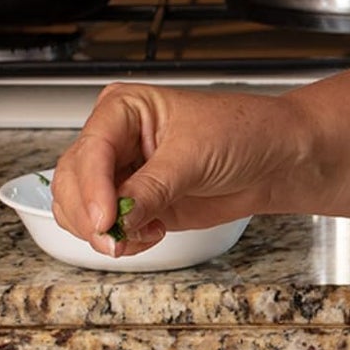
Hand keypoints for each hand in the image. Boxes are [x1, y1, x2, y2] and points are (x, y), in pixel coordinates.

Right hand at [53, 84, 308, 254]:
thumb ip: (152, 189)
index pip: (91, 150)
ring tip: (139, 235)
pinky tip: (150, 235)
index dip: (91, 188)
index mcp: (123, 109)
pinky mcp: (138, 203)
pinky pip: (110, 228)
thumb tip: (119, 218)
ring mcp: (124, 173)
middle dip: (89, 215)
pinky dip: (121, 240)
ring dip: (102, 231)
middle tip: (114, 239)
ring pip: (80, 208)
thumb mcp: (194, 157)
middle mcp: (116, 140)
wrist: (277, 160)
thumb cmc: (243, 134)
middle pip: (72, 181)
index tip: (104, 220)